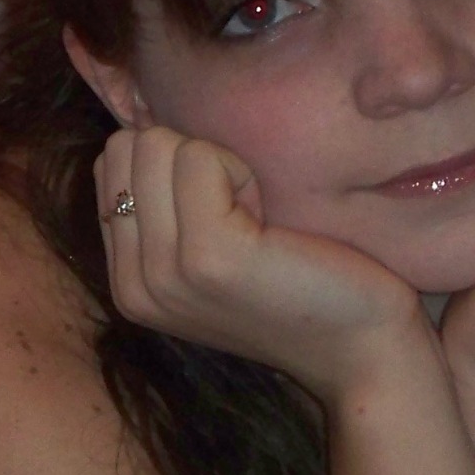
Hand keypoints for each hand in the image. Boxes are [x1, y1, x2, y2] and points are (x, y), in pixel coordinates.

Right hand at [95, 125, 426, 405]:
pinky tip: (271, 224)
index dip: (173, 167)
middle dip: (188, 160)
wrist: (363, 350)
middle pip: (125, 146)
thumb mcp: (206, 252)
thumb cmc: (299, 284)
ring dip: (217, 165)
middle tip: (244, 217)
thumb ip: (164, 207)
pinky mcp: (207, 256)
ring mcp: (165, 273)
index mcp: (127, 282)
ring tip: (257, 222)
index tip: (224, 216)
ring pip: (156, 144)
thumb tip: (141, 124)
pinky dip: (242, 172)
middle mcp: (133, 285)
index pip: (112, 163)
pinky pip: (199, 158)